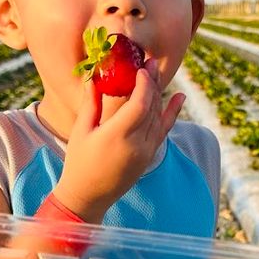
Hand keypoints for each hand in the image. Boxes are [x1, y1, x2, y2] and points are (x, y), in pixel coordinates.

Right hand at [54, 60, 185, 222]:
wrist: (88, 196)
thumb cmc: (79, 162)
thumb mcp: (81, 131)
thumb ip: (91, 103)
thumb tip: (93, 77)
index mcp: (117, 135)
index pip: (139, 103)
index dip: (144, 84)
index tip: (141, 67)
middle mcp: (136, 144)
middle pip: (151, 107)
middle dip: (152, 83)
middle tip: (151, 62)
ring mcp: (145, 151)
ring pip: (158, 117)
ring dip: (159, 94)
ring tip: (157, 73)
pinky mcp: (149, 156)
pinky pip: (163, 131)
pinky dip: (172, 114)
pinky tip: (179, 98)